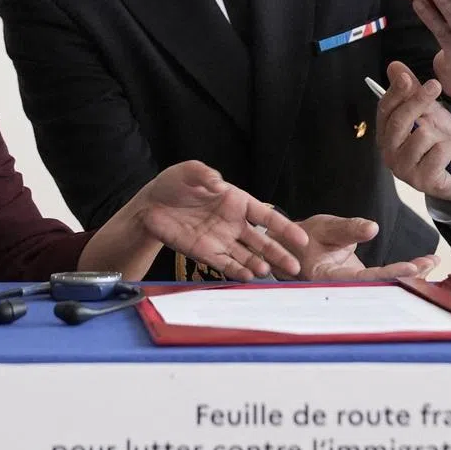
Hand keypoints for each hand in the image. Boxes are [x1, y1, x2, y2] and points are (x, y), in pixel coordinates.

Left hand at [135, 161, 307, 281]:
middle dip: (279, 253)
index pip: (266, 216)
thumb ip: (206, 175)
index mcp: (236, 201)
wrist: (149, 205)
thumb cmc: (174, 184)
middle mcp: (233, 223)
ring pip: (246, 256)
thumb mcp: (190, 171)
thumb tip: (219, 184)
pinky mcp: (205, 253)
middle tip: (294, 267)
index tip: (302, 239)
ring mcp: (220, 240)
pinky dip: (237, 271)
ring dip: (258, 265)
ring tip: (269, 273)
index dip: (285, 227)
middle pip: (261, 241)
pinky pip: (225, 264)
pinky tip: (249, 278)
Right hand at [279, 214, 437, 281]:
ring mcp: (353, 286)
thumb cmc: (304, 238)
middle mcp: (343, 288)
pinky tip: (423, 265)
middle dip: (408, 277)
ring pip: (385, 285)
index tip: (412, 268)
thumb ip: (348, 228)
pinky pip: (385, 279)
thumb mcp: (324, 226)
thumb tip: (373, 228)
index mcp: (329, 277)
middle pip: (380, 287)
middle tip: (429, 263)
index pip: (365, 279)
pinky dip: (404, 272)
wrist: (293, 248)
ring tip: (431, 261)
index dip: (391, 275)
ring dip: (410, 275)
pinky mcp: (360, 281)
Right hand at [375, 61, 450, 209]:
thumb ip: (411, 92)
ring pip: (423, 135)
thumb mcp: (428, 112)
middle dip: (418, 100)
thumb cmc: (440, 141)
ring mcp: (404, 170)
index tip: (406, 77)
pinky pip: (440, 151)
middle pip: (399, 120)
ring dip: (442, 134)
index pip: (385, 110)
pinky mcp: (422, 181)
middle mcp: (389, 153)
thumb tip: (394, 66)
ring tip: (444, 142)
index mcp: (387, 135)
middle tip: (435, 85)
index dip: (395, 92)